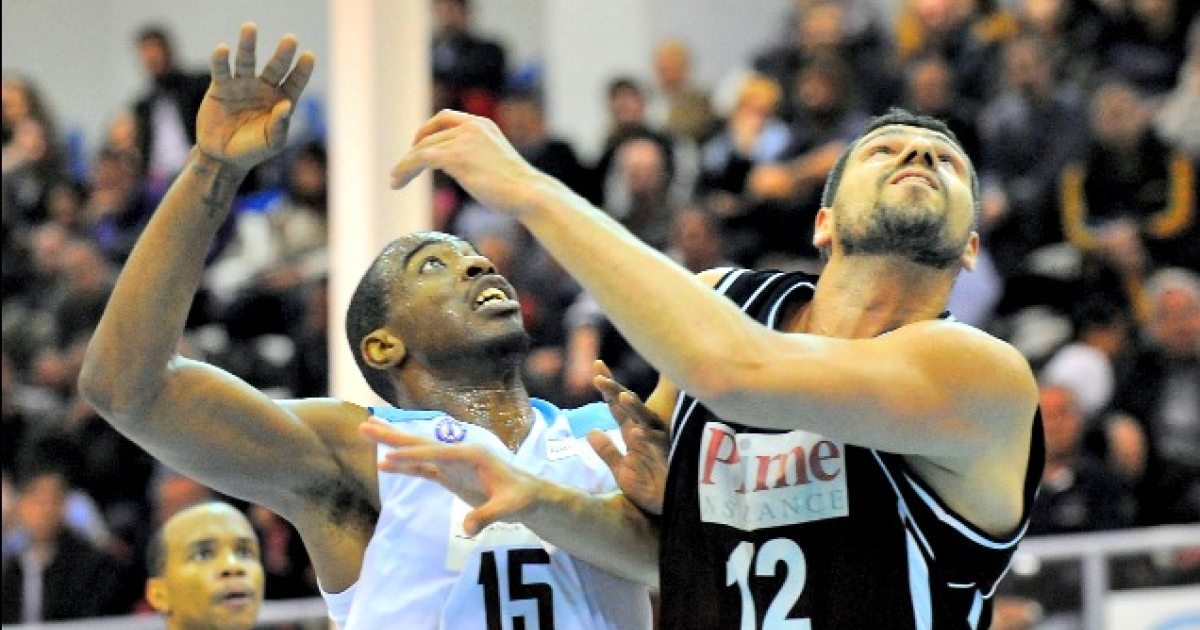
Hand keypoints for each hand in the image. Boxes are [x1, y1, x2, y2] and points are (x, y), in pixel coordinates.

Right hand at [196, 23, 314, 170]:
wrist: (223, 157)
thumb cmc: (253, 150)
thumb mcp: (271, 142)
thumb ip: (280, 126)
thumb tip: (286, 105)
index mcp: (282, 100)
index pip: (295, 82)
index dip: (302, 70)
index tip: (309, 56)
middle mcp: (264, 88)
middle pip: (275, 67)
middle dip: (282, 54)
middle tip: (290, 39)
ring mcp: (242, 85)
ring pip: (246, 61)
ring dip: (247, 45)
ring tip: (250, 27)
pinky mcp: (220, 86)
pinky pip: (221, 70)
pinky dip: (221, 59)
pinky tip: (223, 50)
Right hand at [359, 418, 538, 535]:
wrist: (529, 496)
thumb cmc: (521, 498)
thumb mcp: (509, 508)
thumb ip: (488, 516)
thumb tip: (468, 529)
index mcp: (471, 454)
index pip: (436, 454)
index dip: (412, 456)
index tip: (387, 456)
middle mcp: (458, 453)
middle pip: (420, 443)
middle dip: (392, 435)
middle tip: (364, 424)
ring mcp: (452, 463)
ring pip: (417, 452)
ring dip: (392, 444)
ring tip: (367, 432)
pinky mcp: (449, 475)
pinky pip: (421, 468)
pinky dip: (403, 465)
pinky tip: (384, 463)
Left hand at [390, 110, 549, 215]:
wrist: (530, 194)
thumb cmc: (519, 189)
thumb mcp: (497, 163)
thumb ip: (478, 158)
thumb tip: (463, 170)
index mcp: (483, 124)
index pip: (446, 118)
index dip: (428, 130)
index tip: (418, 145)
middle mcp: (472, 127)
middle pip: (430, 135)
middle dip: (413, 152)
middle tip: (402, 170)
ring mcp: (463, 140)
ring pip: (422, 148)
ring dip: (405, 165)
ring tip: (395, 181)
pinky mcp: (455, 157)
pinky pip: (419, 158)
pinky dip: (404, 168)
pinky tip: (397, 181)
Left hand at [587, 361, 668, 514]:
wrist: (667, 508)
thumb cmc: (648, 486)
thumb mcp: (621, 469)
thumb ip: (607, 451)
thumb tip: (591, 432)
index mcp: (634, 432)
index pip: (617, 405)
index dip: (607, 388)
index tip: (596, 366)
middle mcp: (645, 432)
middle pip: (630, 406)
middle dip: (615, 390)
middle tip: (599, 376)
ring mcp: (657, 442)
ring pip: (645, 421)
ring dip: (634, 409)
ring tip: (622, 397)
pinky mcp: (667, 456)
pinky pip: (657, 444)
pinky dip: (646, 437)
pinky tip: (637, 432)